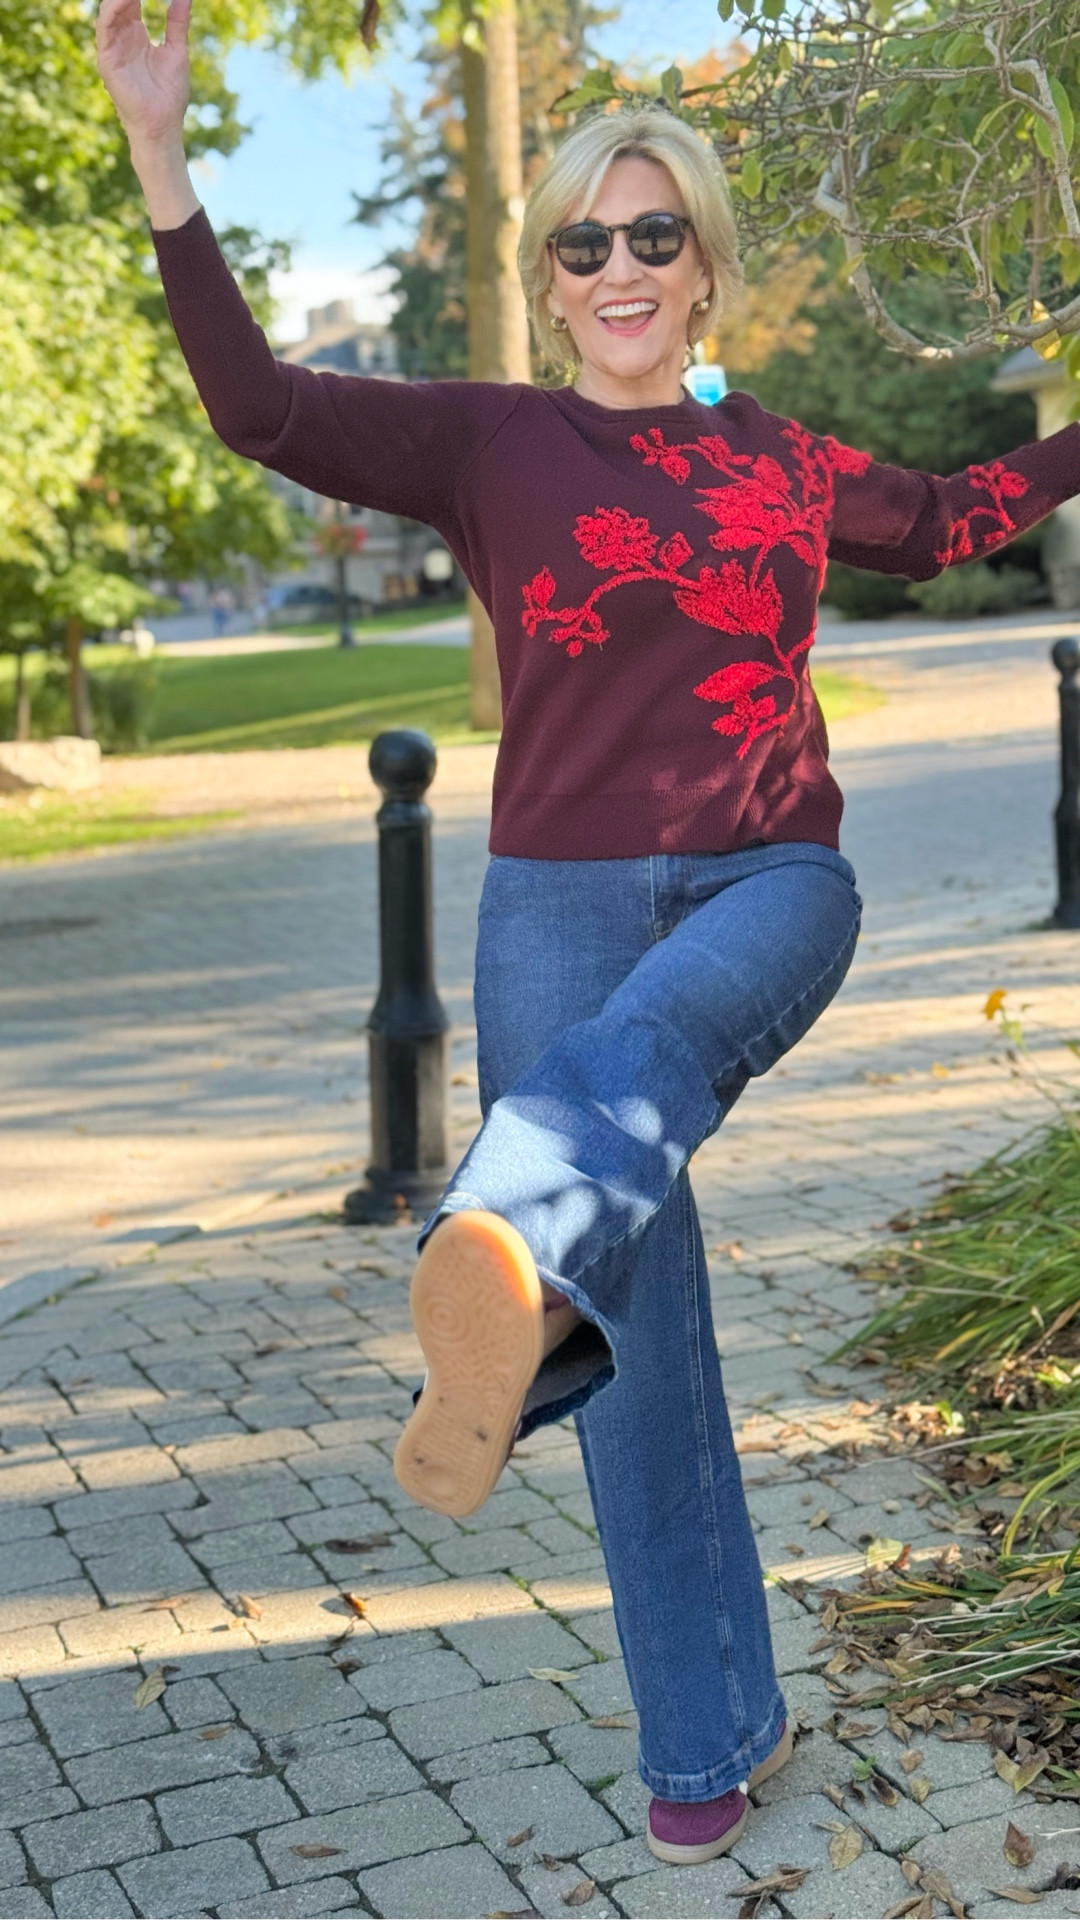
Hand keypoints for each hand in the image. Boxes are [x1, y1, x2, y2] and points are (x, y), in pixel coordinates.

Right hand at [97, 0, 190, 147]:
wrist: (164, 125)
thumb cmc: (170, 94)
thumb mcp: (177, 50)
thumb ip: (177, 21)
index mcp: (135, 35)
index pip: (131, 1)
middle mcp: (121, 38)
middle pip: (118, 2)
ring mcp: (112, 48)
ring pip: (109, 10)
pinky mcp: (106, 60)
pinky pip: (105, 28)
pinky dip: (113, 10)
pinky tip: (127, 0)